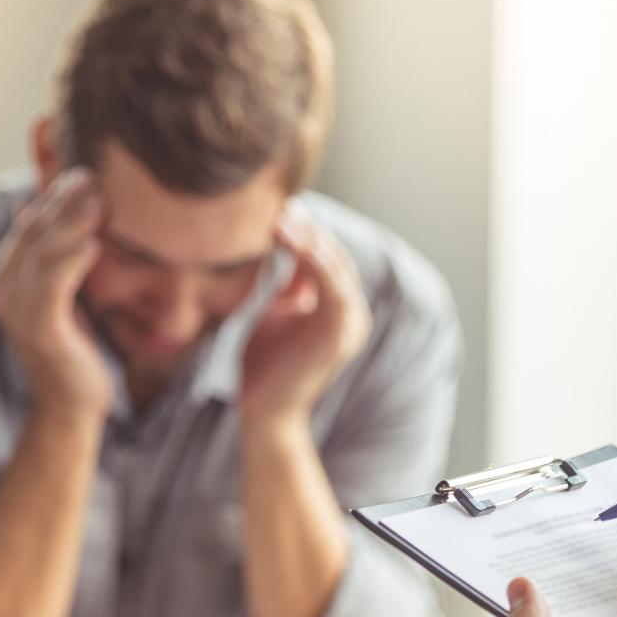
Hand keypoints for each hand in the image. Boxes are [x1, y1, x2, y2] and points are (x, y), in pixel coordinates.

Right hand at [0, 168, 111, 417]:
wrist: (71, 402)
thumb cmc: (73, 344)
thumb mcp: (63, 292)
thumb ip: (54, 256)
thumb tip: (35, 206)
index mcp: (6, 276)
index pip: (28, 224)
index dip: (54, 196)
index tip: (85, 171)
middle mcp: (3, 289)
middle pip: (33, 232)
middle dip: (63, 202)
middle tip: (93, 175)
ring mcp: (17, 309)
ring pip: (42, 254)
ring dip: (71, 224)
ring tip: (98, 199)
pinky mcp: (39, 329)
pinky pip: (53, 287)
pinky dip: (72, 263)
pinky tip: (94, 244)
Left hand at [240, 207, 371, 423]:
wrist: (265, 411)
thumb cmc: (266, 364)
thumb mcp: (275, 313)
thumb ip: (287, 285)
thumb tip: (286, 248)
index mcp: (338, 309)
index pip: (326, 259)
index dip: (305, 233)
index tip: (276, 209)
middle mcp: (351, 314)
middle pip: (334, 258)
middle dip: (307, 230)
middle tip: (278, 205)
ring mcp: (350, 325)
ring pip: (336, 268)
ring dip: (310, 239)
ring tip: (283, 218)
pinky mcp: (340, 334)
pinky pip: (333, 286)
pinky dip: (315, 261)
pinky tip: (293, 241)